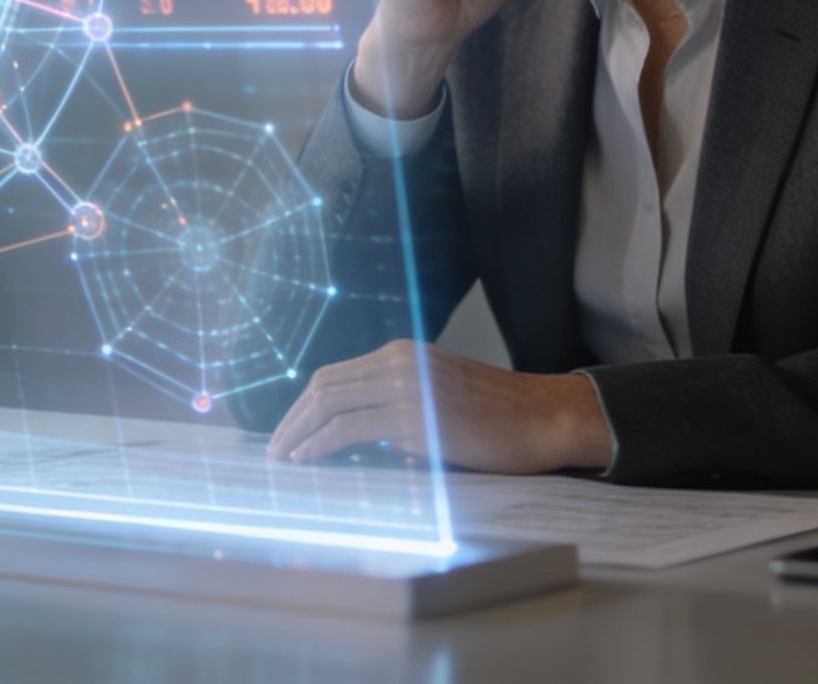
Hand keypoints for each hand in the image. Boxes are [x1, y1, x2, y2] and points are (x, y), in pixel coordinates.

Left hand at [264, 340, 614, 474]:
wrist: (544, 417)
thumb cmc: (500, 418)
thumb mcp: (442, 398)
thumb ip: (403, 408)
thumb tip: (368, 440)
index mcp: (402, 355)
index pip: (335, 375)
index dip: (304, 405)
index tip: (287, 431)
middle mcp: (398, 362)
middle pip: (323, 385)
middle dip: (291, 420)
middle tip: (273, 449)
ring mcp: (404, 386)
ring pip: (328, 403)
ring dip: (296, 433)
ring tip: (281, 459)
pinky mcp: (413, 416)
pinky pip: (348, 428)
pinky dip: (317, 445)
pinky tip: (305, 461)